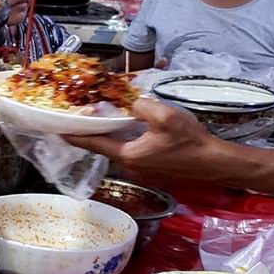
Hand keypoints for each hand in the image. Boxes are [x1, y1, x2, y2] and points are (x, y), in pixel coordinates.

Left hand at [65, 97, 221, 182]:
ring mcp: (142, 169)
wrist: (214, 163)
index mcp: (128, 154)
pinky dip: (124, 140)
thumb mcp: (165, 116)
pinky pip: (131, 151)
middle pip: (104, 147)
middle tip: (81, 117)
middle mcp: (131, 165)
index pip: (93, 143)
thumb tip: (132, 104)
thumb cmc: (190, 141)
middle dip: (92, 132)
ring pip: (118, 149)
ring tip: (102, 119)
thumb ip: (142, 107)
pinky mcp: (152, 168)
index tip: (58, 130)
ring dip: (109, 135)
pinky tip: (128, 127)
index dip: (75, 135)